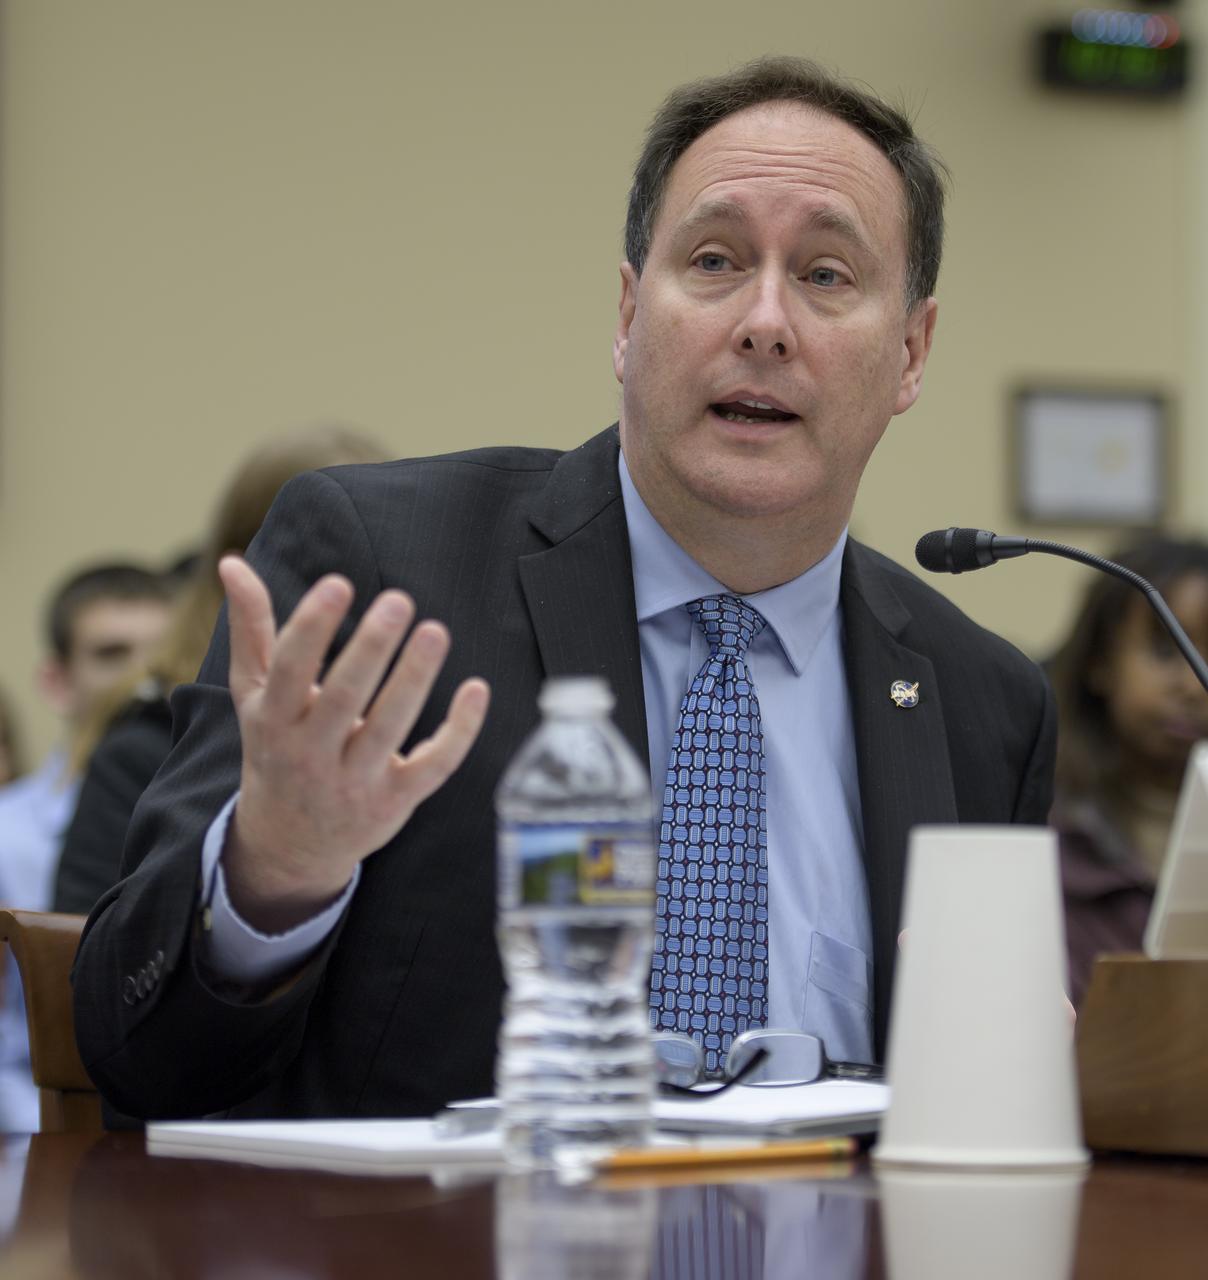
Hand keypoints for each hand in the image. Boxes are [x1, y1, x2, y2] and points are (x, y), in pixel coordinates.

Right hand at [217, 555, 489, 931]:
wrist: (288, 844)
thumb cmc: (276, 748)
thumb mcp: (254, 695)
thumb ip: (252, 628)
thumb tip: (231, 560)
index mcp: (273, 719)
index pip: (289, 670)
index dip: (312, 627)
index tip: (338, 583)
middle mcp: (310, 753)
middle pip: (342, 698)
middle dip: (370, 649)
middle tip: (398, 601)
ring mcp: (354, 781)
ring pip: (388, 728)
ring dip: (414, 679)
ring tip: (435, 631)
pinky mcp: (394, 802)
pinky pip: (432, 767)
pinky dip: (458, 732)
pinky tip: (476, 688)